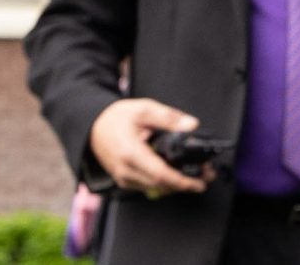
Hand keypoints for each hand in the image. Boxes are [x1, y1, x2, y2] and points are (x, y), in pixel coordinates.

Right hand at [88, 99, 209, 196]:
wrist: (93, 127)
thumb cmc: (116, 118)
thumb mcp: (144, 109)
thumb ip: (169, 118)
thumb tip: (192, 125)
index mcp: (131, 153)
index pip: (160, 175)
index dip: (181, 182)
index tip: (199, 183)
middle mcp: (125, 170)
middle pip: (160, 186)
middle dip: (185, 184)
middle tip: (207, 176)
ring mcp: (123, 178)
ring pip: (154, 189)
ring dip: (176, 186)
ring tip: (198, 175)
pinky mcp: (124, 180)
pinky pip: (147, 187)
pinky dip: (164, 184)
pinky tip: (178, 175)